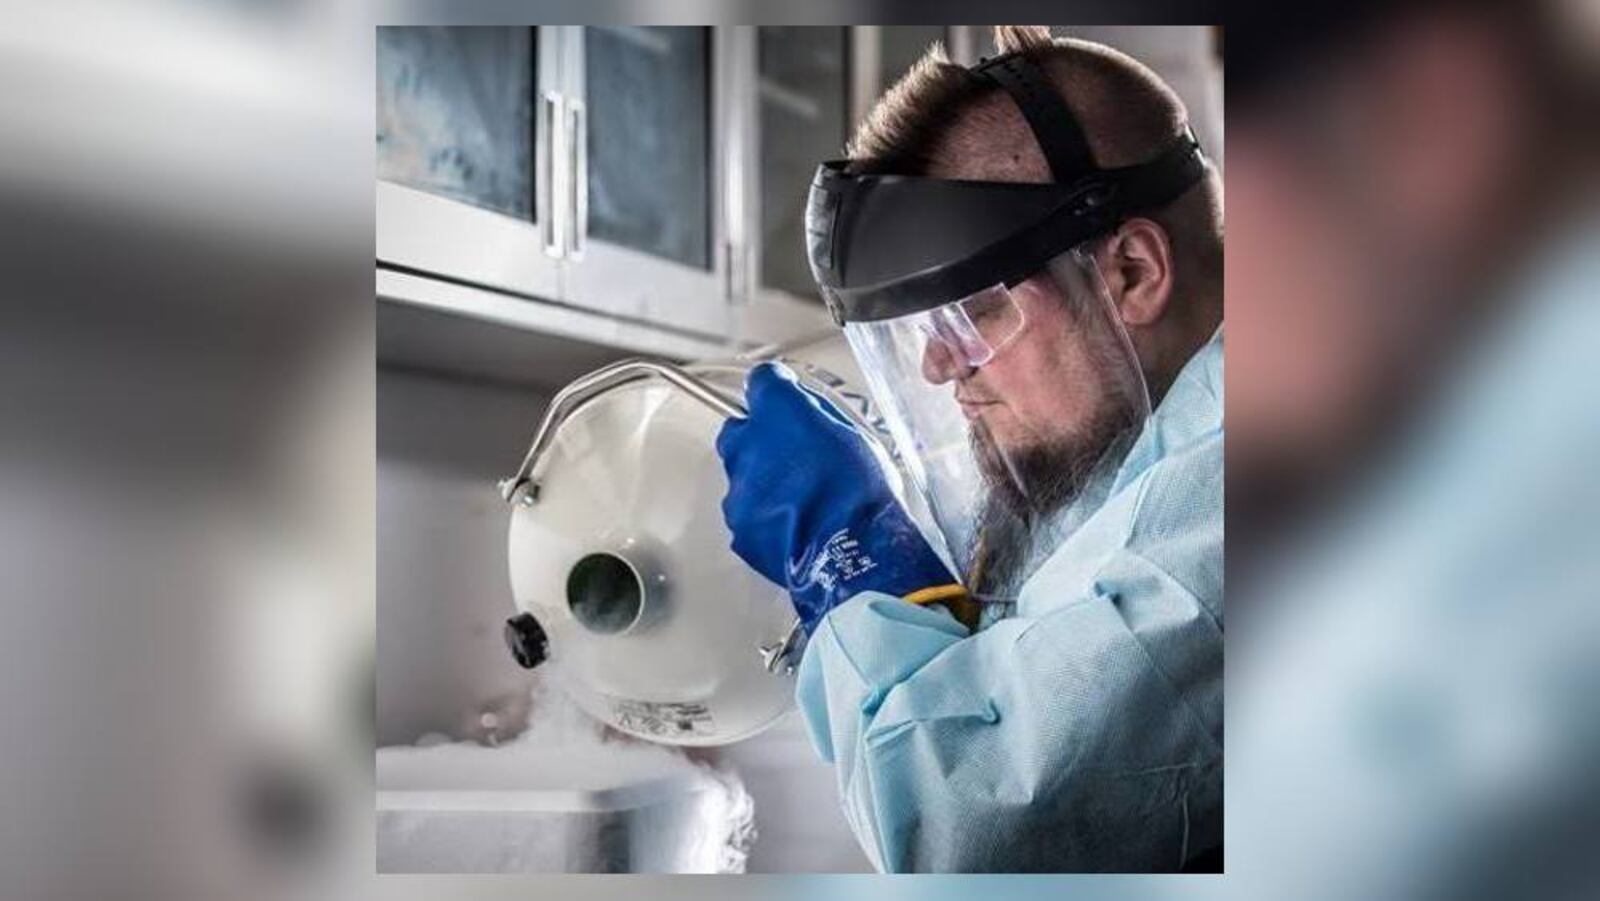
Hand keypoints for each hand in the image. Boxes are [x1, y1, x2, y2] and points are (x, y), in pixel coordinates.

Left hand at [716, 362, 960, 633]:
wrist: (854, 556)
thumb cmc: (863, 495)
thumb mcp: (857, 436)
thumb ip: (819, 415)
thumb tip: (804, 408)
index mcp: (780, 412)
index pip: (763, 380)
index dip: (777, 391)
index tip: (787, 400)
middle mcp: (748, 443)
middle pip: (740, 431)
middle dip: (761, 440)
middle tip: (795, 457)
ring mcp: (739, 488)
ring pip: (743, 475)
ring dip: (764, 482)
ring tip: (802, 501)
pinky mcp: (738, 525)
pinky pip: (747, 512)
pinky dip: (764, 515)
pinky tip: (795, 525)